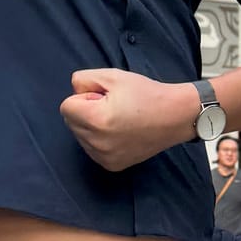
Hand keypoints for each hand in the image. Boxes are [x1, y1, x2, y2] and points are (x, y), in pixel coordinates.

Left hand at [59, 69, 195, 172]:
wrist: (175, 117)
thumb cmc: (147, 95)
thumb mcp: (113, 76)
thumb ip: (83, 79)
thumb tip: (73, 91)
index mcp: (96, 119)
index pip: (66, 106)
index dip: (84, 96)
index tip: (104, 97)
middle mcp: (98, 143)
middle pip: (70, 122)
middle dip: (85, 111)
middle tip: (112, 107)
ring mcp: (105, 157)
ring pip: (80, 137)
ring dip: (92, 126)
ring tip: (118, 119)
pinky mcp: (112, 165)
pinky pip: (92, 149)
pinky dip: (100, 139)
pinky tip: (120, 132)